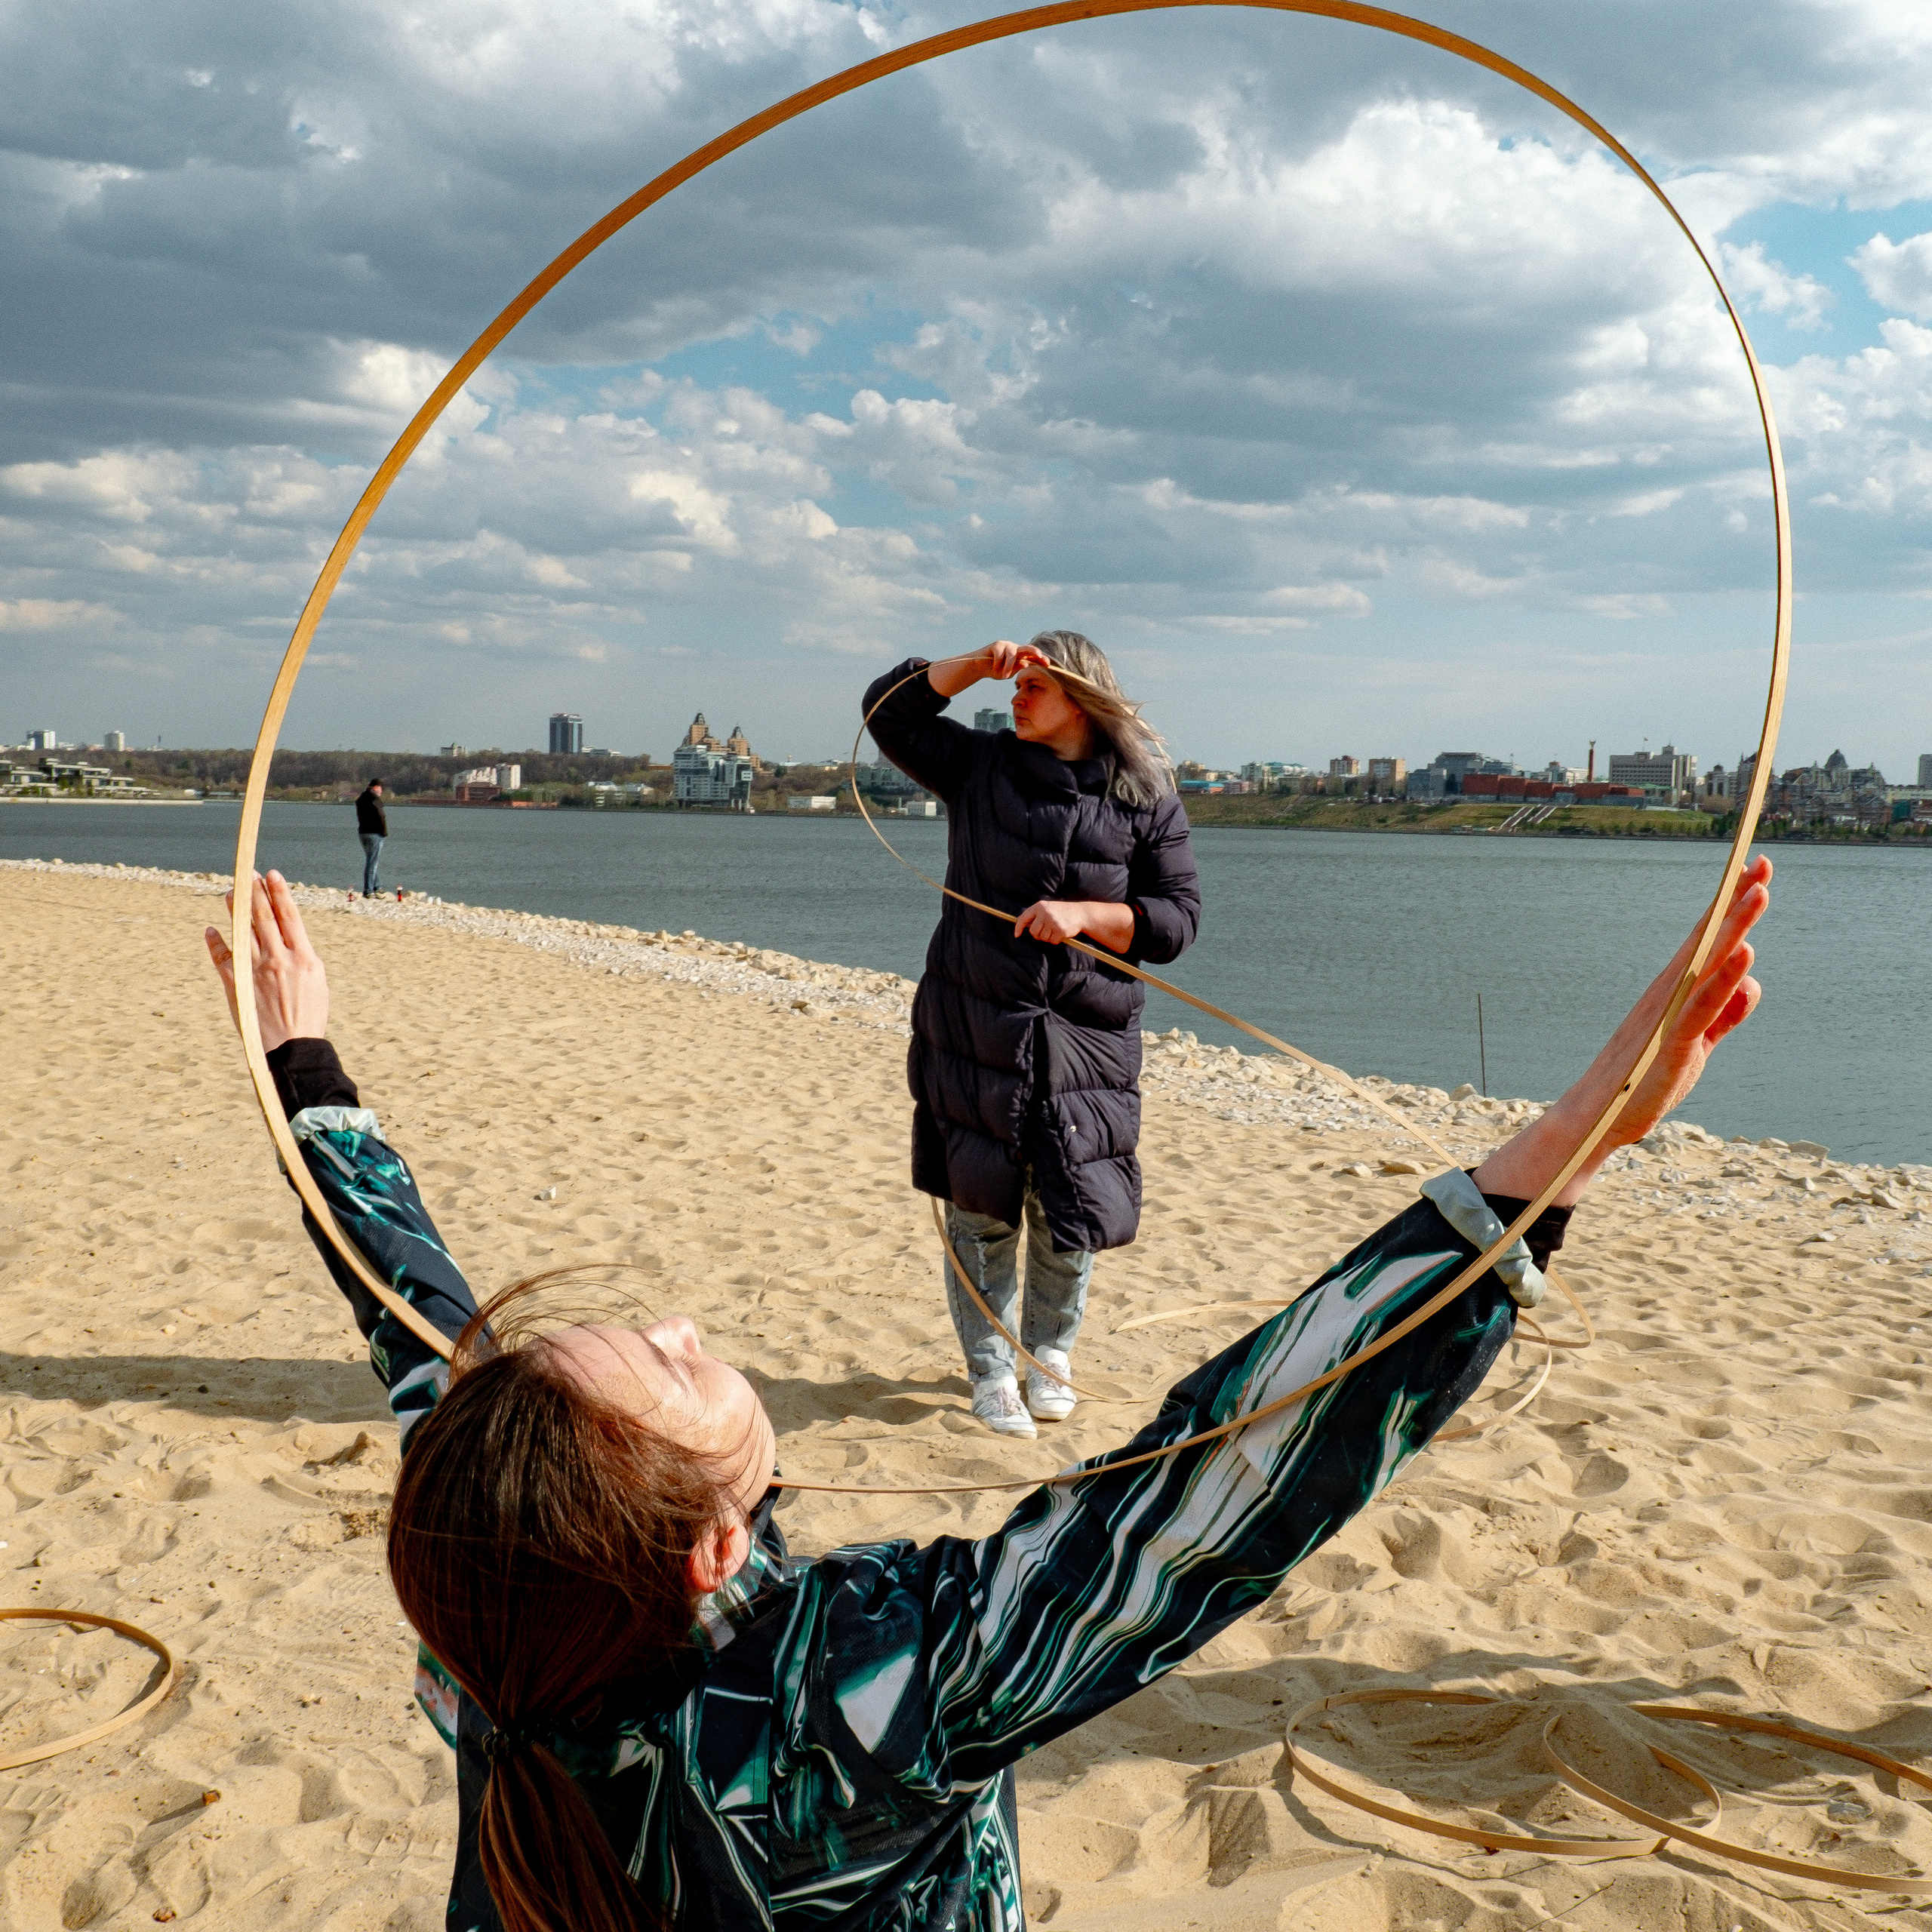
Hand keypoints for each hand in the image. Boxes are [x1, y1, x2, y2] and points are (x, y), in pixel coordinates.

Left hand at [204, 870, 329, 1051]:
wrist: (293, 1047)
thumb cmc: (309, 1016)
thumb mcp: (316, 982)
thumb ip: (302, 957)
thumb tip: (289, 937)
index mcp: (303, 958)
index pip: (289, 917)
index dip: (279, 893)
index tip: (271, 874)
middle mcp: (279, 960)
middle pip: (264, 918)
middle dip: (256, 893)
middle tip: (248, 874)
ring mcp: (256, 972)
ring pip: (243, 933)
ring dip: (236, 911)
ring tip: (230, 893)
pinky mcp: (237, 986)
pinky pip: (223, 959)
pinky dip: (216, 943)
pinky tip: (211, 930)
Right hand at [926, 640, 1051, 697]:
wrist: (979, 668)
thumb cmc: (995, 670)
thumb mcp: (1009, 672)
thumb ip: (1018, 668)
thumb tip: (1026, 665)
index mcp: (1020, 655)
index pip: (1033, 656)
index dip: (1041, 659)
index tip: (1048, 664)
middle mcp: (1014, 648)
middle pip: (1028, 648)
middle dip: (1035, 652)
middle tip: (1039, 657)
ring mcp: (1005, 645)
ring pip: (1012, 654)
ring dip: (1008, 666)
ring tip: (1003, 676)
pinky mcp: (996, 645)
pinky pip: (1000, 654)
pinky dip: (998, 663)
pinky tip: (994, 669)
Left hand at [1014, 899, 1085, 944]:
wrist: (1081, 913)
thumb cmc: (1062, 911)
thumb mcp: (1048, 907)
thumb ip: (1036, 914)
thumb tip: (1022, 924)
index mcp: (1039, 906)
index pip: (1024, 918)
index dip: (1019, 927)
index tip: (1017, 935)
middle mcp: (1045, 913)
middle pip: (1033, 931)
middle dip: (1038, 935)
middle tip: (1046, 931)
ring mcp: (1053, 922)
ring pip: (1043, 938)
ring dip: (1048, 937)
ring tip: (1056, 929)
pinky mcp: (1060, 930)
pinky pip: (1052, 941)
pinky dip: (1056, 940)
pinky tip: (1061, 933)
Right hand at [1473, 855, 1769, 1206]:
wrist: (1597, 1119)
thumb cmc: (1640, 1080)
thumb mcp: (1696, 1044)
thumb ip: (1724, 1014)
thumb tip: (1751, 982)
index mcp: (1675, 992)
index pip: (1709, 939)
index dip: (1732, 904)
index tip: (1754, 868)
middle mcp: (1669, 993)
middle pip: (1709, 938)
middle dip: (1735, 899)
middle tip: (1760, 862)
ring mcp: (1668, 1015)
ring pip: (1706, 962)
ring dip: (1734, 926)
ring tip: (1758, 891)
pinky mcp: (1671, 1044)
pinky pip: (1701, 1006)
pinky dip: (1723, 980)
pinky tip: (1744, 954)